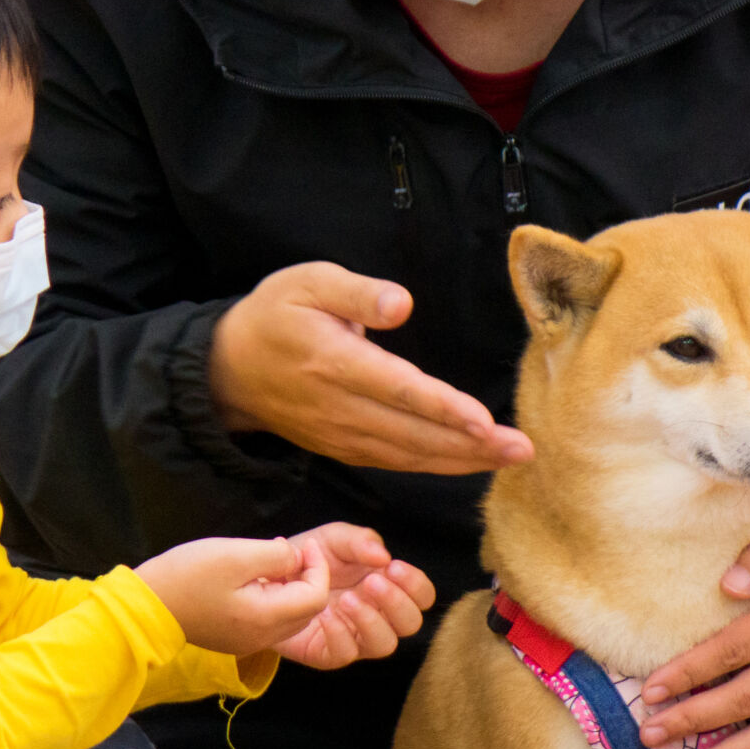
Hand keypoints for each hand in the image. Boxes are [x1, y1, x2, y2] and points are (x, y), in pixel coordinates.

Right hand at [133, 531, 330, 657]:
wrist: (146, 606)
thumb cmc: (189, 575)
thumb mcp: (236, 555)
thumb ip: (276, 556)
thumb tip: (295, 559)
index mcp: (266, 619)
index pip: (316, 598)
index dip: (318, 568)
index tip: (305, 544)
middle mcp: (262, 638)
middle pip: (307, 612)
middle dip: (309, 580)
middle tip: (290, 552)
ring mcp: (247, 642)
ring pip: (289, 618)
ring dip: (291, 589)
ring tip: (272, 561)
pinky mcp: (233, 639)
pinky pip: (268, 621)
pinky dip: (274, 599)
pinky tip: (254, 578)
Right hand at [210, 262, 533, 473]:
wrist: (227, 371)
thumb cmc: (274, 315)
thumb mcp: (307, 283)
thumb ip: (357, 291)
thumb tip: (403, 304)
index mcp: (334, 362)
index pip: (398, 390)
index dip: (443, 408)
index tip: (484, 420)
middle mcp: (340, 407)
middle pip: (414, 433)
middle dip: (471, 445)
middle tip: (522, 450)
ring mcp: (341, 434)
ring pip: (409, 455)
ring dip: (462, 461)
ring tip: (510, 460)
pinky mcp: (343, 448)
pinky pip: (395, 462)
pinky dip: (435, 466)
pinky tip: (469, 463)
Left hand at [275, 523, 436, 669]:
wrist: (268, 576)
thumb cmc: (311, 557)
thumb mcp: (335, 539)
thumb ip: (360, 542)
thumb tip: (383, 557)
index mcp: (387, 586)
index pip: (422, 595)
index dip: (416, 585)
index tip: (394, 568)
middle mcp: (378, 614)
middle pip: (411, 624)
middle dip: (397, 603)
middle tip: (371, 583)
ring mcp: (355, 636)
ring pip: (384, 644)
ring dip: (370, 620)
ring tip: (346, 600)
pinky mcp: (328, 653)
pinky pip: (346, 654)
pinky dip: (339, 635)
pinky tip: (325, 615)